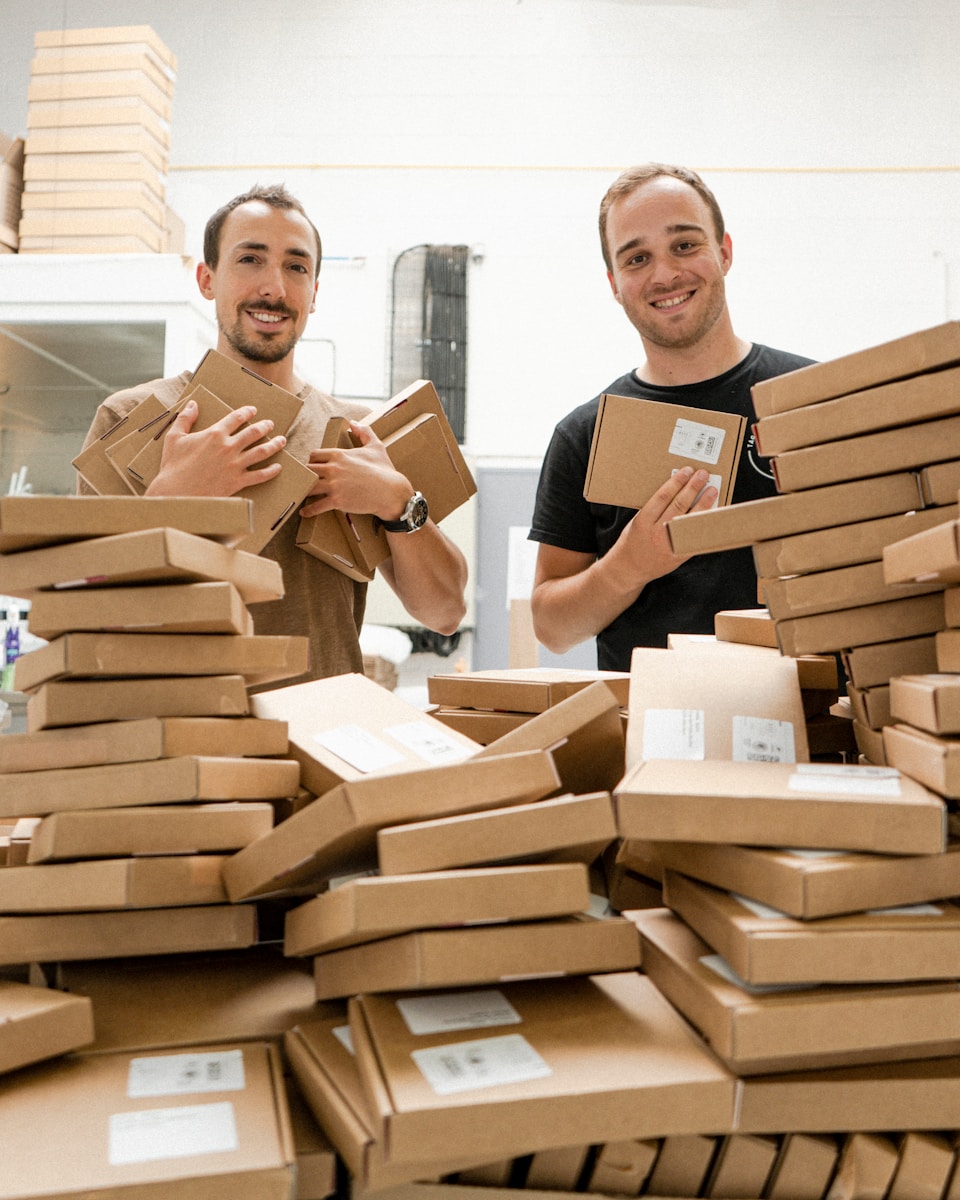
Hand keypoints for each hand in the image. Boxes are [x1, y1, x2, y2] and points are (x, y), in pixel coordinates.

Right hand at [144, 400, 286, 496]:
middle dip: (264, 426)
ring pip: (262, 451)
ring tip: (282, 441)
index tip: (253, 410)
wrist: (176, 492)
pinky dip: (272, 471)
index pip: (236, 417)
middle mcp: (228, 447)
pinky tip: (278, 467)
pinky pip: (260, 475)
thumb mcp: (174, 437)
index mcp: (214, 434)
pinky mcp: (238, 481)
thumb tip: (192, 404)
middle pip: (253, 432)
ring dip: (274, 445)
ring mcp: (235, 464)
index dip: (247, 412)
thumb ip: (185, 419)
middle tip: (270, 424)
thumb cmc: (173, 466)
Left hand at [299, 421, 411, 519]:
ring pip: (309, 486)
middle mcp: (334, 468)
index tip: (313, 467)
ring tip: (299, 495)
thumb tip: (354, 422)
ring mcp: (334, 485)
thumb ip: (364, 432)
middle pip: (308, 470)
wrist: (391, 492)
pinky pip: (317, 505)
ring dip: (304, 491)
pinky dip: (309, 510)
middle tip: (304, 481)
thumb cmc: (384, 470)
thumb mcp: (376, 446)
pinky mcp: (337, 501)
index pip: (315, 455)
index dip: (312, 461)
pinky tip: (304, 512)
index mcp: (339, 454)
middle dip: (306, 475)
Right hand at [617, 466, 717, 583]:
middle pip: (678, 505)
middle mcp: (656, 532)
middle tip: (702, 475)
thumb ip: (653, 509)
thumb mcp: (636, 522)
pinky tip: (712, 515)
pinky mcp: (678, 555)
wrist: (629, 568)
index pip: (662, 497)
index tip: (686, 471)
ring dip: (703, 503)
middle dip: (692, 488)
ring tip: (712, 490)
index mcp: (643, 521)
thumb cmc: (633, 541)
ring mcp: (668, 544)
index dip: (676, 482)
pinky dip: (704, 525)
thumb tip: (675, 491)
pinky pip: (695, 538)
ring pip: (689, 520)